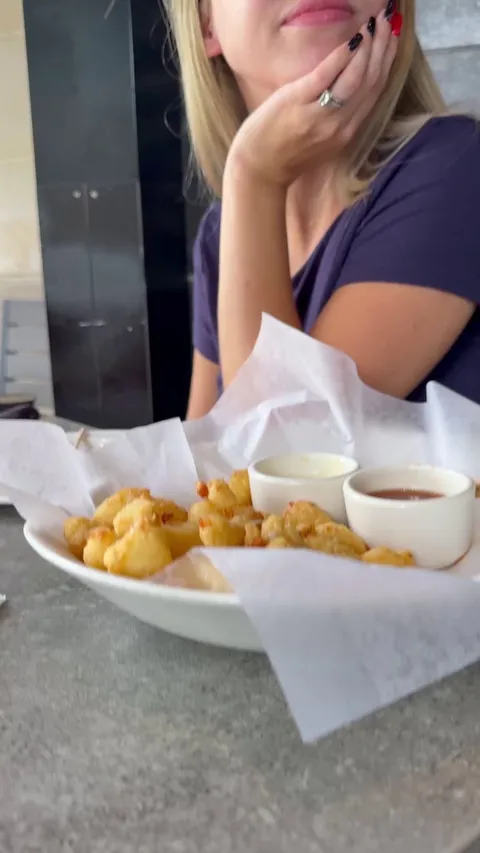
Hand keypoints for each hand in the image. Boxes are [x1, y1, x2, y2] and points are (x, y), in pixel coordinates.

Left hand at [226, 10, 397, 188]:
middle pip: (371, 81)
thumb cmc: (284, 154)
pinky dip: (343, 55)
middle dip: (383, 48)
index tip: (394, 37)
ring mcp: (320, 115)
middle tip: (388, 21)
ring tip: (374, 24)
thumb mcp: (321, 140)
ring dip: (369, 47)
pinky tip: (353, 38)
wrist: (258, 169)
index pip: (375, 91)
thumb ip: (338, 117)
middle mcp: (340, 125)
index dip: (388, 61)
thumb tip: (350, 84)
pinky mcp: (299, 102)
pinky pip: (327, 75)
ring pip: (356, 77)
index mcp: (347, 132)